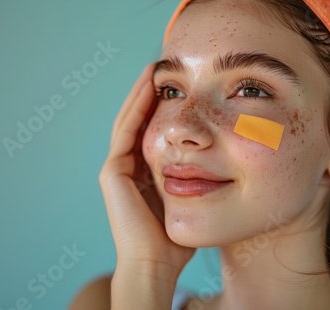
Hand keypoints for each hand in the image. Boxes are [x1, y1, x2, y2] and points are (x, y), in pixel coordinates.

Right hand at [99, 64, 195, 277]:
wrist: (156, 262)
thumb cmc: (175, 237)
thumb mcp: (188, 198)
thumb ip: (193, 179)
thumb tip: (217, 161)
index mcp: (143, 171)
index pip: (150, 130)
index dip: (161, 107)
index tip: (178, 85)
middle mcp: (127, 166)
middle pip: (137, 120)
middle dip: (149, 94)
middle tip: (163, 68)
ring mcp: (117, 167)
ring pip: (129, 120)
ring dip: (141, 93)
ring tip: (155, 69)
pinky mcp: (113, 171)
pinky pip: (126, 131)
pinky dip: (137, 108)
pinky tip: (149, 89)